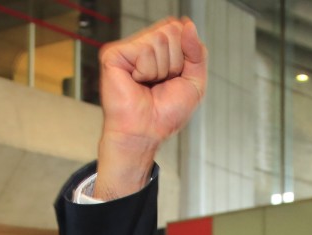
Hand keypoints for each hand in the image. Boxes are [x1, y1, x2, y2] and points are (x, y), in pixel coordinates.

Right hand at [95, 17, 206, 199]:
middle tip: (161, 82)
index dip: (186, 52)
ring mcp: (127, 49)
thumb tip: (188, 25)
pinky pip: (144, 51)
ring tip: (148, 84)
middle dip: (174, 62)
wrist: (146, 133)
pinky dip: (146, 71)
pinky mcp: (113, 55)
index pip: (180, 28)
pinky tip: (136, 82)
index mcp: (160, 50)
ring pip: (159, 39)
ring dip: (160, 70)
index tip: (176, 76)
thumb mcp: (194, 82)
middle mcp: (143, 46)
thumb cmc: (165, 114)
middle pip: (171, 30)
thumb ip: (197, 52)